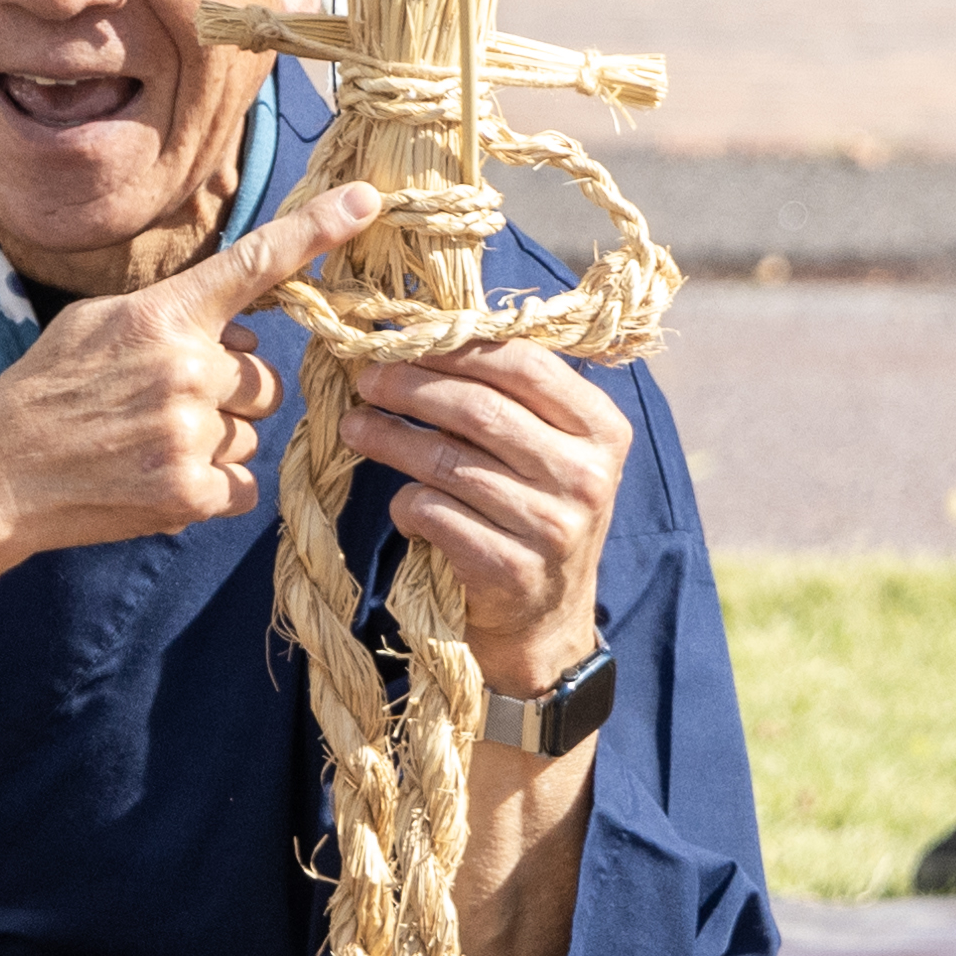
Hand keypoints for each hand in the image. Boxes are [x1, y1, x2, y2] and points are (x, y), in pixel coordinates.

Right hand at [0, 184, 381, 561]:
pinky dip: (213, 487)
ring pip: (252, 432)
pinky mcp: (188, 493)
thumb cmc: (44, 392)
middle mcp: (186, 369)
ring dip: (217, 440)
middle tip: (165, 406)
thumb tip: (239, 325)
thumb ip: (170, 313)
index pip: (255, 264)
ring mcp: (189, 434)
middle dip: (229, 391)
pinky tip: (161, 479)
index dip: (316, 231)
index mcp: (164, 316)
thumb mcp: (94, 323)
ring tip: (150, 444)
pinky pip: (243, 485)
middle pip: (263, 375)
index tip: (367, 203)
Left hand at [341, 341, 630, 692]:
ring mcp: (553, 526)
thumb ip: (507, 398)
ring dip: (390, 439)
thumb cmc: (530, 513)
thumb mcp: (544, 451)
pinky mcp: (511, 569)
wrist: (543, 619)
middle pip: (479, 409)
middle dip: (410, 387)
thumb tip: (418, 336)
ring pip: (449, 462)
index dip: (453, 347)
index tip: (400, 340)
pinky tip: (400, 504)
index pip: (524, 364)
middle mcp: (586, 475)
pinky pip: (436, 515)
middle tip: (363, 379)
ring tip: (353, 427)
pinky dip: (407, 504)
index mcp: (602, 429)